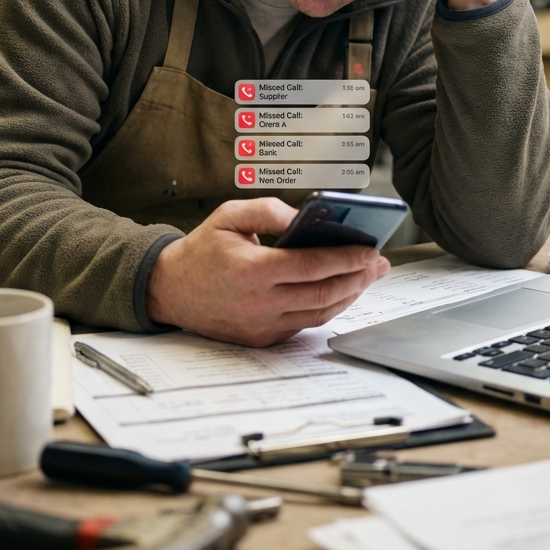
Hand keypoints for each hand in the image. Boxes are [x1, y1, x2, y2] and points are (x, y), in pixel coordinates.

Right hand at [145, 198, 389, 345]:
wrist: (169, 290)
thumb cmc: (202, 250)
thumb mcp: (229, 215)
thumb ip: (268, 211)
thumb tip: (305, 217)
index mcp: (253, 271)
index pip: (312, 266)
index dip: (346, 258)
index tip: (370, 249)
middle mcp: (260, 303)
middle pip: (324, 293)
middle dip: (358, 277)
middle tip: (379, 263)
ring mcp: (262, 326)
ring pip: (320, 312)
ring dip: (349, 294)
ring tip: (367, 276)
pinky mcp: (262, 338)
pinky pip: (305, 323)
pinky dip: (328, 308)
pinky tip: (341, 291)